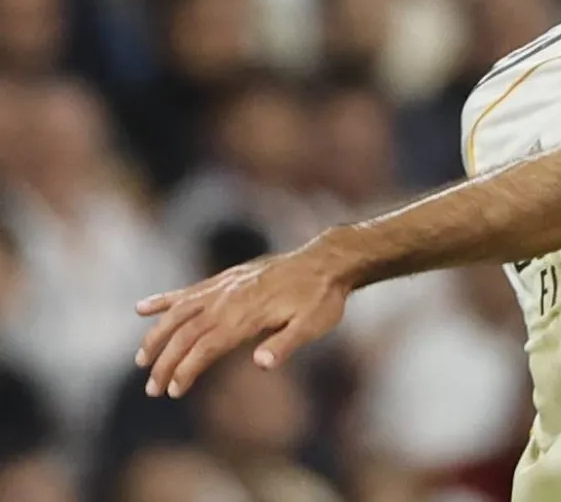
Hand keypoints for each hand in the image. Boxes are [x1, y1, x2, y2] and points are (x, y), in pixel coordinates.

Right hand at [134, 243, 350, 398]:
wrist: (326, 261)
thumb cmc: (322, 298)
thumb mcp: (313, 325)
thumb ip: (286, 344)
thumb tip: (261, 363)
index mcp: (246, 316)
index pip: (205, 347)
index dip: (186, 370)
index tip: (173, 392)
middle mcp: (228, 300)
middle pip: (186, 333)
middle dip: (165, 362)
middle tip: (151, 389)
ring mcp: (224, 287)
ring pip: (179, 312)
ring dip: (157, 334)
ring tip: (141, 358)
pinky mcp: (226, 279)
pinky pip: (189, 290)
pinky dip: (164, 300)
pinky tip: (142, 308)